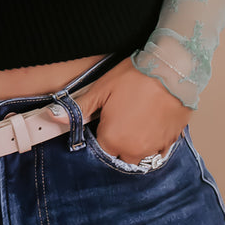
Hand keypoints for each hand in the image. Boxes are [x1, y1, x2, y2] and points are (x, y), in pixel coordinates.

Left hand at [49, 56, 191, 164]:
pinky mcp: (172, 141)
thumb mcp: (100, 90)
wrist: (172, 70)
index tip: (105, 120)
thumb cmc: (135, 77)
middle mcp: (134, 149)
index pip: (101, 149)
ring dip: (137, 141)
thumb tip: (53, 118)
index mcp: (112, 139)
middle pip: (121, 154)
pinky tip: (152, 121)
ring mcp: (154, 147)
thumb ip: (78, 109)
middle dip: (119, 140)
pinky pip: (158, 148)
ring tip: (138, 117)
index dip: (102, 133)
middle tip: (122, 117)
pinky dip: (154, 139)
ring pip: (140, 153)